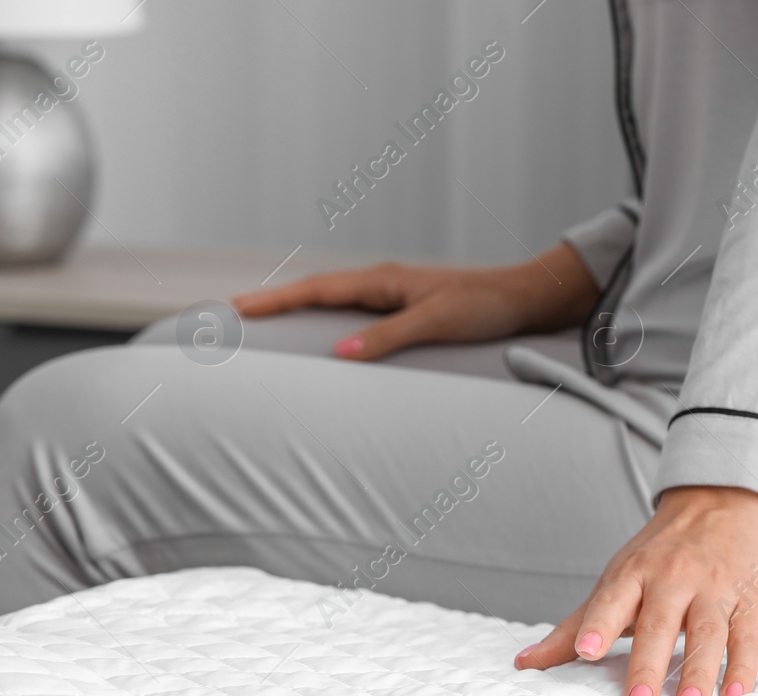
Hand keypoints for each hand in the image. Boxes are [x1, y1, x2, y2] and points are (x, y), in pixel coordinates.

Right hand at [230, 243, 599, 361]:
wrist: (523, 298)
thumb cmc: (484, 307)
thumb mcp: (436, 322)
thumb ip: (388, 337)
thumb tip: (341, 354)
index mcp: (382, 280)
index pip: (317, 288)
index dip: (276, 299)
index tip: (239, 307)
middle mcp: (381, 283)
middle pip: (315, 290)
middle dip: (274, 301)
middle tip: (234, 314)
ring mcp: (390, 295)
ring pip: (331, 300)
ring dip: (297, 308)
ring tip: (263, 322)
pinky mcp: (402, 309)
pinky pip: (350, 312)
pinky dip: (324, 318)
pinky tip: (318, 335)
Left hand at [515, 486, 757, 695]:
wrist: (725, 502)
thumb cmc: (661, 554)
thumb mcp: (616, 580)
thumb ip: (573, 627)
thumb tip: (523, 663)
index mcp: (635, 573)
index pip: (613, 600)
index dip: (598, 625)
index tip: (585, 651)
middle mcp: (674, 579)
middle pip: (660, 623)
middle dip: (648, 663)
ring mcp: (715, 590)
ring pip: (707, 632)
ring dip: (698, 672)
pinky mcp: (750, 602)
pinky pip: (747, 637)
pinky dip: (742, 666)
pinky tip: (734, 693)